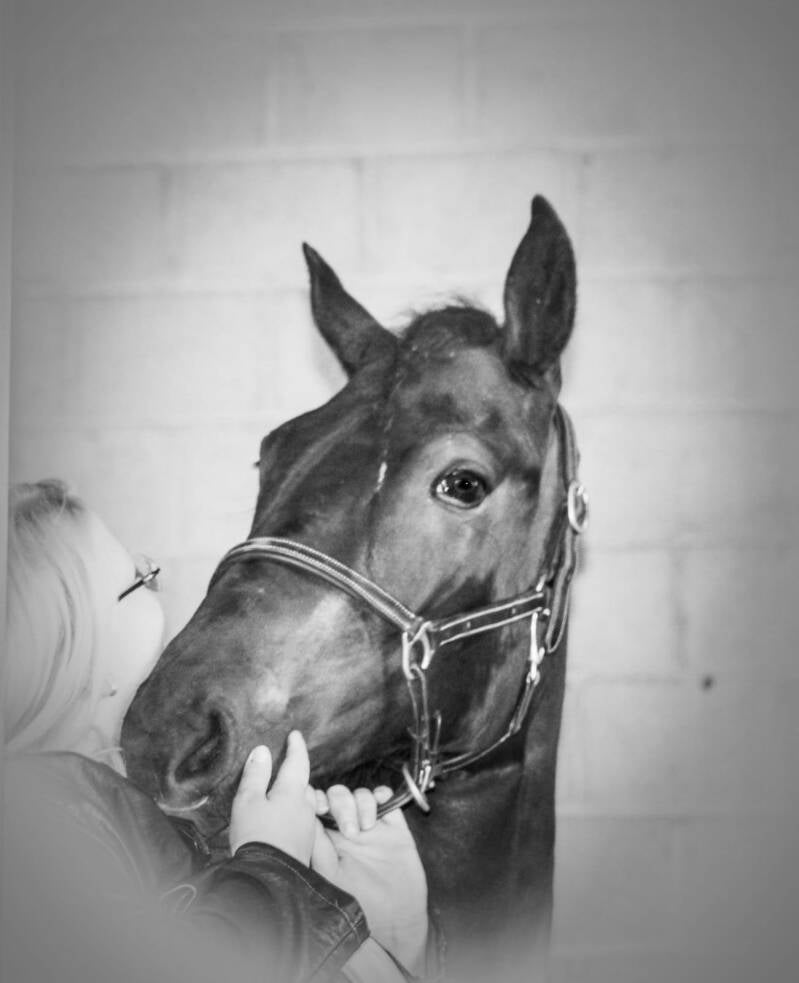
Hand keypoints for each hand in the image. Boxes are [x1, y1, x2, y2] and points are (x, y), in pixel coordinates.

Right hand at [228, 731, 316, 863]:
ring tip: (280, 793)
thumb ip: (256, 775)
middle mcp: (306, 806)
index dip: (296, 747)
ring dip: (295, 794)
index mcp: (293, 792)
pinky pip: (300, 820)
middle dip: (296, 772)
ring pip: (303, 803)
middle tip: (286, 764)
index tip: (295, 735)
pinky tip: (281, 821)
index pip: (298, 762)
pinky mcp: (304, 845)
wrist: (270, 880)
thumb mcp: (248, 801)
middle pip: (303, 783)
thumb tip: (262, 750)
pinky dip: (292, 812)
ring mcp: (307, 827)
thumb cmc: (256, 835)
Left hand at [311, 786, 427, 973]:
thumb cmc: (358, 905)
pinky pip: (387, 799)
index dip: (316, 798)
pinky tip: (378, 812)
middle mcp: (349, 830)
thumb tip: (305, 813)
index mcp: (329, 840)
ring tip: (364, 829)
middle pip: (338, 796)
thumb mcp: (330, 875)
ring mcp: (372, 827)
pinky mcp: (394, 828)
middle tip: (348, 830)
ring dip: (361, 804)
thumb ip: (318, 845)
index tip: (318, 807)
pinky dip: (381, 796)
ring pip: (361, 795)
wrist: (393, 923)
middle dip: (341, 804)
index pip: (318, 806)